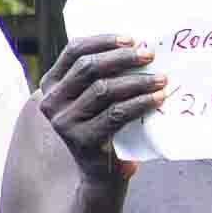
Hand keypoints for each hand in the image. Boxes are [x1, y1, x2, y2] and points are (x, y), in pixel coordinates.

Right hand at [36, 32, 164, 179]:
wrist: (102, 174)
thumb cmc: (104, 128)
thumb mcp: (93, 99)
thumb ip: (101, 75)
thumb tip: (137, 46)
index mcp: (50, 85)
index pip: (73, 51)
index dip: (103, 41)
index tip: (132, 39)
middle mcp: (51, 102)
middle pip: (88, 68)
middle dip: (123, 58)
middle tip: (149, 55)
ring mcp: (64, 122)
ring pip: (104, 89)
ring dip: (137, 81)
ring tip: (161, 79)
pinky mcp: (82, 140)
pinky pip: (116, 114)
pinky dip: (140, 103)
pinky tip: (157, 99)